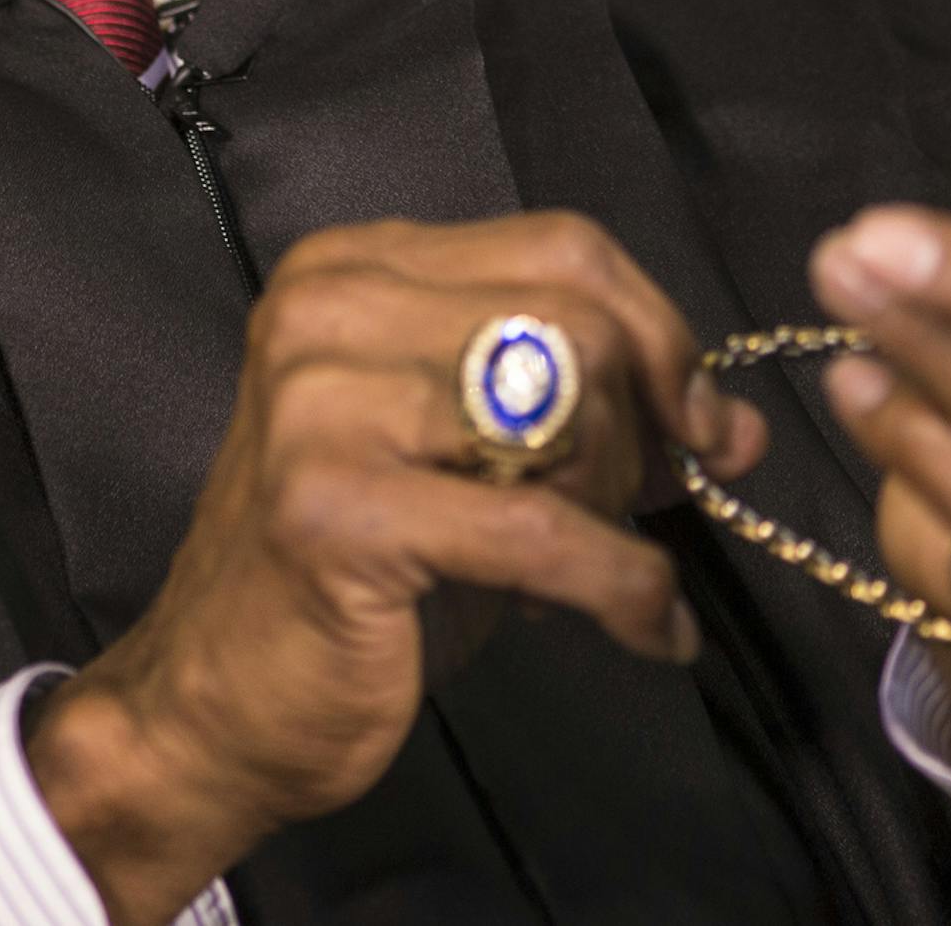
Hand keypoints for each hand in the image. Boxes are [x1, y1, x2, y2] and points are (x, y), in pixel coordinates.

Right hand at [26, 211, 764, 925]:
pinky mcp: (336, 507)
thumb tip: (734, 423)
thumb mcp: (471, 458)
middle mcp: (328, 307)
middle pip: (576, 317)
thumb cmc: (356, 574)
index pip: (562, 246)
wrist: (216, 704)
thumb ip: (584, 409)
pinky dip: (625, 588)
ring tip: (604, 570)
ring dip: (621, 510)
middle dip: (643, 426)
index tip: (707, 422)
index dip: (661, 332)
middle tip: (642, 511)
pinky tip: (647, 629)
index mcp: (353, 265)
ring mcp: (320, 401)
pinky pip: (542, 531)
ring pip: (565, 411)